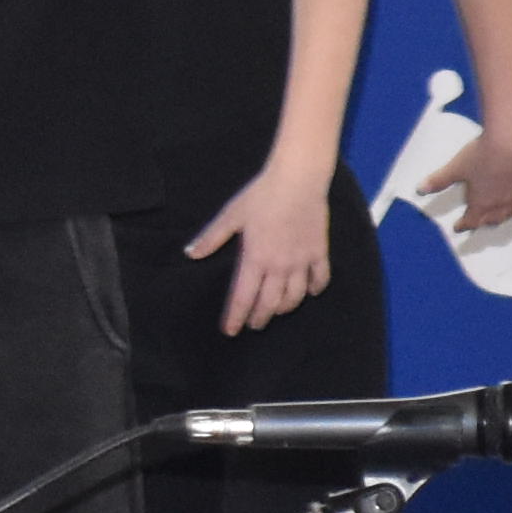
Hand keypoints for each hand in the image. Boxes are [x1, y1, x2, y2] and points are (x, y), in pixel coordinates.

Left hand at [189, 166, 333, 335]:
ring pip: (294, 296)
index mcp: (255, 258)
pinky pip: (319, 279)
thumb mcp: (231, 216)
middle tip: (253, 325)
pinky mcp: (318, 253)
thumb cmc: (261, 196)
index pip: (243, 297)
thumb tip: (191, 253)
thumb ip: (212, 238)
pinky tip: (309, 292)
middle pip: (269, 303)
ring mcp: (301, 261)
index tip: (230, 331)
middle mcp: (279, 266)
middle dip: (260, 318)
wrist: (298, 181)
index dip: (235, 316)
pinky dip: (314, 289)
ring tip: (277, 311)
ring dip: (284, 307)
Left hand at [433, 119, 511, 232]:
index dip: (464, 224)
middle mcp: (503, 199)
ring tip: (508, 213)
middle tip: (482, 223)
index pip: (472, 218)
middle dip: (487, 221)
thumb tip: (420, 190)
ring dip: (511, 212)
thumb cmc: (481, 154)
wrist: (510, 139)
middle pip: (496, 216)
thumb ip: (439, 180)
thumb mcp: (455, 167)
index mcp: (483, 200)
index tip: (459, 228)